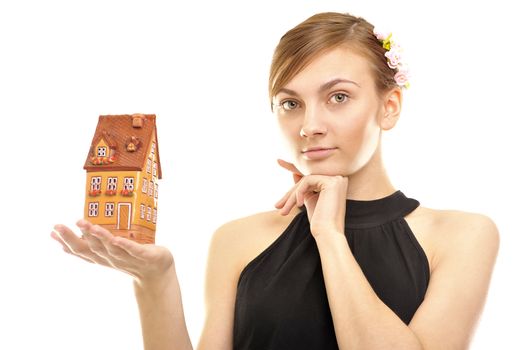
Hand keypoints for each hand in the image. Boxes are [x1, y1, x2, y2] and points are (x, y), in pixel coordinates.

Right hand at [51, 220, 173, 283]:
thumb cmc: (133, 257)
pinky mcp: (145, 256)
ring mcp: (128, 258)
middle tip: (60, 225)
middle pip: (91, 249)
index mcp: (103, 257)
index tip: (52, 232)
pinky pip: (133, 250)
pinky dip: (125, 246)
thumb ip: (96, 242)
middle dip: (74, 238)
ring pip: (110, 248)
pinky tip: (116, 240)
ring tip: (87, 225)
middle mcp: (112, 259)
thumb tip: (78, 228)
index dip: (66, 242)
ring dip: (98, 237)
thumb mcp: (112, 250)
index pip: (81, 251)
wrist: (157, 273)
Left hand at [274, 159, 348, 237]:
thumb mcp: (309, 200)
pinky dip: (299, 192)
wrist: (327, 233)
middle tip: (277, 205)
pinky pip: (307, 181)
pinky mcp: (332, 181)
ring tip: (283, 210)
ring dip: (291, 195)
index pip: (311, 174)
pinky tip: (299, 204)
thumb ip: (304, 187)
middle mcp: (339, 178)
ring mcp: (337, 179)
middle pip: (307, 178)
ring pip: (305, 180)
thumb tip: (295, 173)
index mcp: (335, 182)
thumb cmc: (320, 222)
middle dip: (290, 192)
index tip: (279, 162)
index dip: (293, 167)